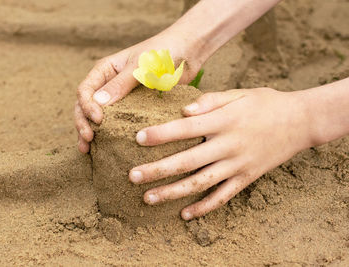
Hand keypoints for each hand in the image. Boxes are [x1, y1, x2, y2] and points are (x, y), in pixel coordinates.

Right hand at [75, 33, 203, 152]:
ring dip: (90, 131)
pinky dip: (109, 134)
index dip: (87, 107)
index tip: (98, 120)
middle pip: (86, 106)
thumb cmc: (162, 53)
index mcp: (105, 70)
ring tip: (87, 149)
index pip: (85, 90)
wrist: (186, 52)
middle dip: (83, 123)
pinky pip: (118, 122)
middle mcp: (108, 84)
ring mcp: (120, 98)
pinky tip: (105, 147)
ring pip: (98, 116)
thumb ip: (120, 84)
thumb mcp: (141, 66)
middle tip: (88, 140)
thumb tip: (97, 103)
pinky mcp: (133, 108)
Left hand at [129, 88, 313, 219]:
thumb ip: (211, 100)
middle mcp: (228, 145)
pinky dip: (204, 207)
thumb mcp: (240, 93)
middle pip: (187, 161)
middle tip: (132, 176)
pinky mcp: (247, 178)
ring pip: (200, 183)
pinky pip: (223, 196)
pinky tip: (185, 214)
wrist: (301, 122)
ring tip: (148, 198)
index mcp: (224, 121)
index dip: (160, 134)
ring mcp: (238, 164)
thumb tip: (184, 111)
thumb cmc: (266, 103)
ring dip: (173, 192)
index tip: (137, 138)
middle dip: (157, 170)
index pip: (185, 129)